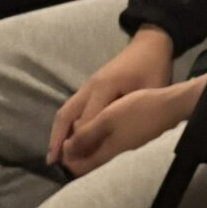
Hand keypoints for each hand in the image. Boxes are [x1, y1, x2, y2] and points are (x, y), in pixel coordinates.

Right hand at [48, 28, 174, 164]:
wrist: (149, 43)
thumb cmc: (153, 66)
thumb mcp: (151, 88)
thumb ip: (137, 109)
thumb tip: (127, 135)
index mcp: (105, 87)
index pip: (87, 121)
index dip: (82, 143)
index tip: (78, 164)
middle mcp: (90, 86)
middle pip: (66, 116)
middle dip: (58, 140)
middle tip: (54, 163)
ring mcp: (86, 85)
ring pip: (65, 111)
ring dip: (57, 132)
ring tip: (53, 156)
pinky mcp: (89, 86)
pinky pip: (71, 107)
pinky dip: (65, 123)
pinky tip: (65, 139)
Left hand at [59, 79, 198, 175]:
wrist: (174, 106)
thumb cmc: (138, 110)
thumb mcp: (106, 117)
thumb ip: (84, 135)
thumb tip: (66, 150)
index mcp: (106, 155)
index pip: (77, 166)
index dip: (66, 155)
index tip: (66, 139)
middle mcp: (116, 159)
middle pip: (89, 164)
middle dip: (77, 153)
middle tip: (75, 135)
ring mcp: (128, 152)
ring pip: (101, 156)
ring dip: (90, 147)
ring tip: (89, 129)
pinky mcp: (137, 144)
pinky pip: (113, 149)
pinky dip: (103, 143)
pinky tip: (108, 129)